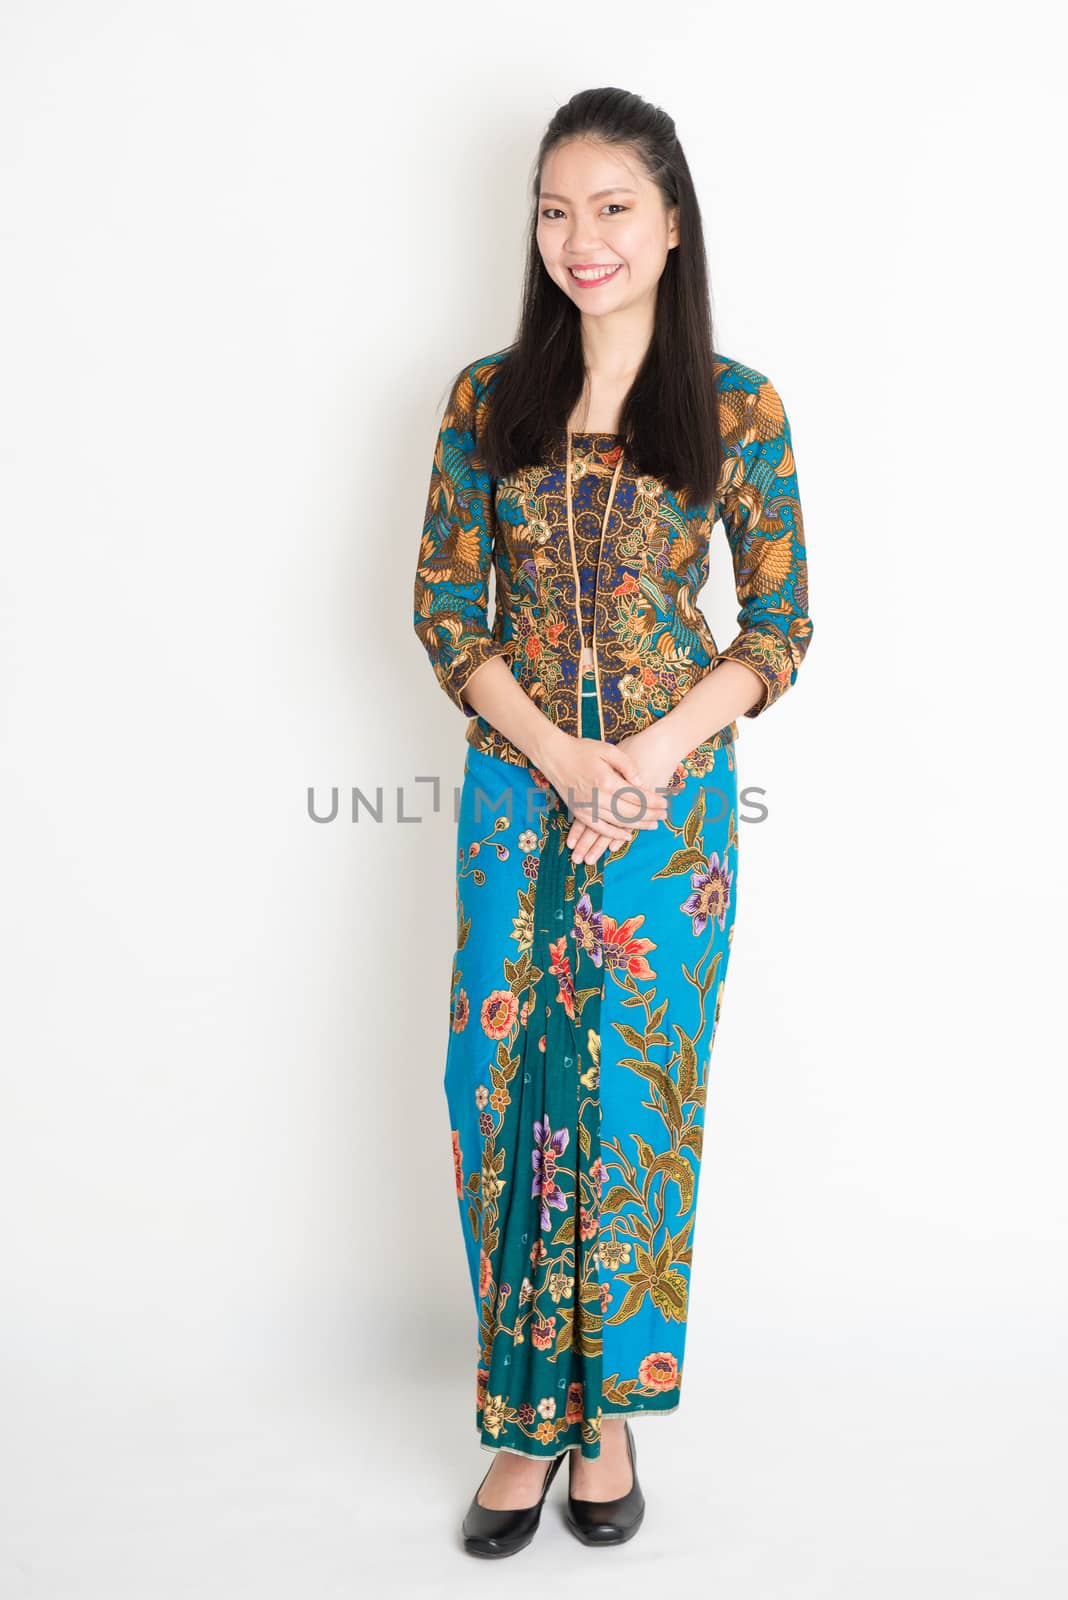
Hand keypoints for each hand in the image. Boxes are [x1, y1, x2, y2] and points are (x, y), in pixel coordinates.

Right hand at [538, 733, 669, 852]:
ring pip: (617, 822)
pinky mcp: (579, 813)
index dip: (653, 801)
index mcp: (606, 780)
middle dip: (650, 815)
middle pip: (630, 812)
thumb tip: (641, 781)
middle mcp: (597, 797)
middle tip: (664, 816)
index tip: (666, 803)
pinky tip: (627, 836)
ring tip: (653, 825)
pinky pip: (599, 828)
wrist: (554, 756)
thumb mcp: (608, 749)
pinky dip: (614, 834)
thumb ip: (627, 765)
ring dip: (637, 826)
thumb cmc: (582, 749)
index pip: (636, 795)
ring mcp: (587, 807)